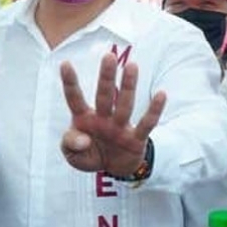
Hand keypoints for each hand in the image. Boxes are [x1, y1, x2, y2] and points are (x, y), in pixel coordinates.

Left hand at [60, 53, 165, 175]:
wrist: (113, 169)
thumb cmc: (90, 155)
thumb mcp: (73, 156)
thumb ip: (71, 146)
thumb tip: (83, 139)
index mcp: (84, 119)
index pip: (75, 99)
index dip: (70, 83)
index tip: (65, 63)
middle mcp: (103, 118)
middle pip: (104, 95)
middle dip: (106, 77)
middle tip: (108, 56)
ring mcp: (120, 127)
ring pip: (125, 104)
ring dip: (128, 86)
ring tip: (132, 66)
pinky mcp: (136, 138)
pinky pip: (147, 123)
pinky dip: (154, 110)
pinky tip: (161, 94)